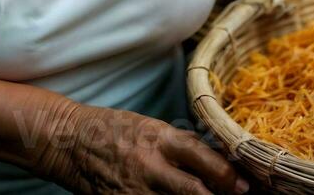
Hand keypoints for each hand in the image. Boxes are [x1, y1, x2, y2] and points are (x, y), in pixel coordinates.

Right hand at [35, 103, 248, 194]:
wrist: (70, 141)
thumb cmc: (114, 129)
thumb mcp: (151, 126)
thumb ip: (181, 144)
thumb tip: (217, 157)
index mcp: (159, 139)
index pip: (201, 158)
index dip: (225, 174)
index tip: (243, 186)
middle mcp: (149, 166)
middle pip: (193, 192)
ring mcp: (134, 191)